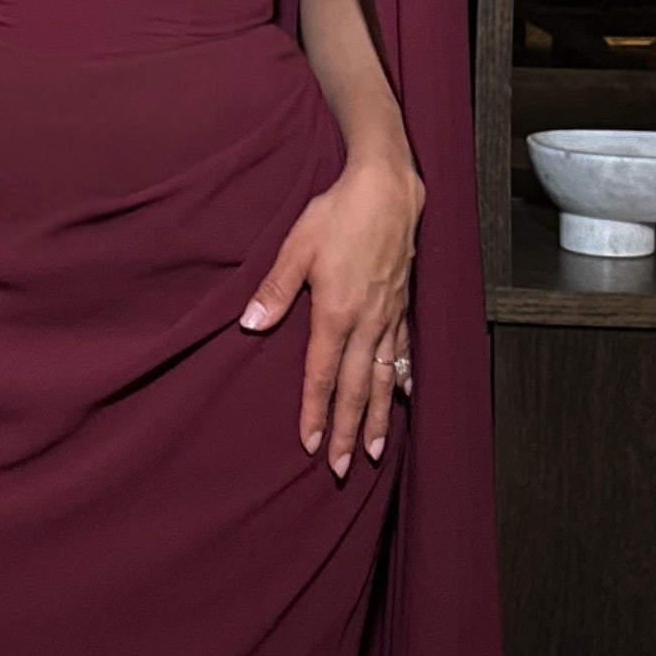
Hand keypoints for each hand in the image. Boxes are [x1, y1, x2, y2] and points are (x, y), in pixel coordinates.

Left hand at [240, 154, 421, 478]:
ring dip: (376, 416)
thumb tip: (250, 325)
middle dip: (346, 430)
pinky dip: (404, 379)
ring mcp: (389, 316)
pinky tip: (406, 398)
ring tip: (371, 450)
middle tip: (341, 468)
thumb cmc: (338, 213)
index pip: (322, 375)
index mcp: (336, 313)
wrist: (388, 187)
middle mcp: (367, 322)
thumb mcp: (297, 247)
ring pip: (384, 378)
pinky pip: (404, 351)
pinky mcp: (403, 304)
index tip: (310, 445)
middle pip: (356, 388)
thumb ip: (275, 291)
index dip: (315, 413)